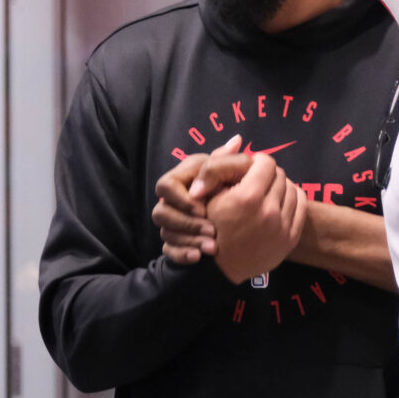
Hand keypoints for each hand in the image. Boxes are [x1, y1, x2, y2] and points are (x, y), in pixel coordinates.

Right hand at [152, 135, 241, 263]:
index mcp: (180, 181)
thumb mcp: (228, 172)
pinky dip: (183, 254)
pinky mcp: (174, 242)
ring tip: (212, 247)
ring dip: (189, 239)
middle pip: (161, 213)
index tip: (204, 208)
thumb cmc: (226, 188)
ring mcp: (170, 223)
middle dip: (187, 223)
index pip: (165, 186)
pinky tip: (198, 257)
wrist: (228, 221)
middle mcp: (171, 202)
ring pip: (165, 233)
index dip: (182, 198)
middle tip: (212, 230)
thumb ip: (228, 160)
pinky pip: (169, 251)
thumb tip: (237, 140)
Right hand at [205, 153, 306, 283]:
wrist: (217, 270)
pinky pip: (300, 207)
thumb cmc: (207, 228)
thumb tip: (239, 140)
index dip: (256, 162)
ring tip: (267, 192)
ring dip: (280, 186)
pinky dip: (292, 199)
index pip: (266, 162)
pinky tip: (279, 202)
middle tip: (256, 181)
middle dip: (268, 174)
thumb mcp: (206, 195)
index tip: (249, 169)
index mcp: (247, 197)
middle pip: (280, 175)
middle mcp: (268, 210)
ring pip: (292, 189)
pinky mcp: (290, 238)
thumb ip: (220, 165)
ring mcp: (282, 226)